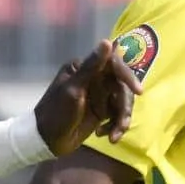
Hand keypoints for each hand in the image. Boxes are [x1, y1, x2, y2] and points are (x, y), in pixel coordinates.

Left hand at [33, 39, 143, 154]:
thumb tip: (107, 42)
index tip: (138, 91)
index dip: (128, 76)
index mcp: (85, 69)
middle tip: (122, 124)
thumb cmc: (56, 112)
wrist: (46, 141)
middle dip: (124, 106)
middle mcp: (94, 79)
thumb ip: (91, 67)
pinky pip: (117, 115)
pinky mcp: (101, 111)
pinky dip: (115, 126)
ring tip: (113, 136)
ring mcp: (99, 96)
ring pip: (122, 102)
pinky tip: (105, 136)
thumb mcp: (73, 89)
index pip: (114, 65)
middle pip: (122, 86)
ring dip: (121, 120)